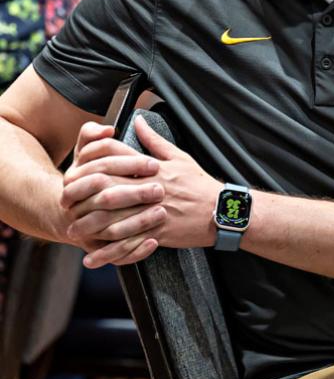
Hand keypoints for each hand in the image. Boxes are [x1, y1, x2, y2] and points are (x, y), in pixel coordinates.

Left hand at [67, 117, 222, 267]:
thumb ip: (155, 140)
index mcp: (155, 168)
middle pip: (110, 189)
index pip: (118, 160)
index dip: (94, 164)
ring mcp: (155, 211)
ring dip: (92, 227)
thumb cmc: (199, 183)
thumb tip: (137, 120)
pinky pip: (129, 245)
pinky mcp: (159, 233)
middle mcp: (152, 188)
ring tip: (74, 231)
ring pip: (116, 219)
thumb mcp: (179, 157)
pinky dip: (109, 253)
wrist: (222, 210)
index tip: (77, 170)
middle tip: (65, 202)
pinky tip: (93, 258)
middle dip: (85, 196)